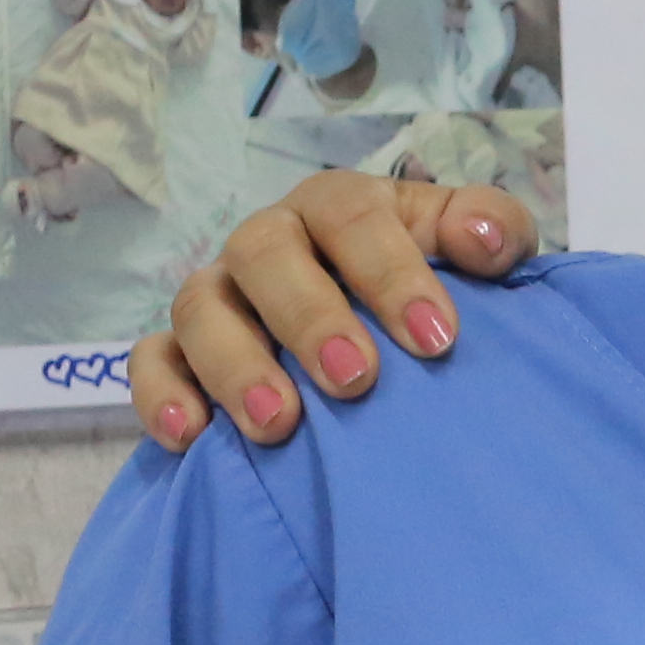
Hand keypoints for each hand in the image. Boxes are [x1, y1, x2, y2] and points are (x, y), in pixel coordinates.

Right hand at [127, 175, 532, 450]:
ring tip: (278, 424)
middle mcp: (270, 242)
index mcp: (338, 208)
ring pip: (200, 308)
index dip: (391, 271)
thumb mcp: (475, 251)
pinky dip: (162, 395)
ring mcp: (220, 296)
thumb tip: (485, 239)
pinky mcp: (181, 353)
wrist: (396, 344)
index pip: (352, 217)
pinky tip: (191, 437)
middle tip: (355, 380)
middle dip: (309, 316)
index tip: (436, 338)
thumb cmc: (431, 292)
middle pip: (264, 253)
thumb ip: (492, 230)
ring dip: (236, 364)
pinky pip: (152, 363)